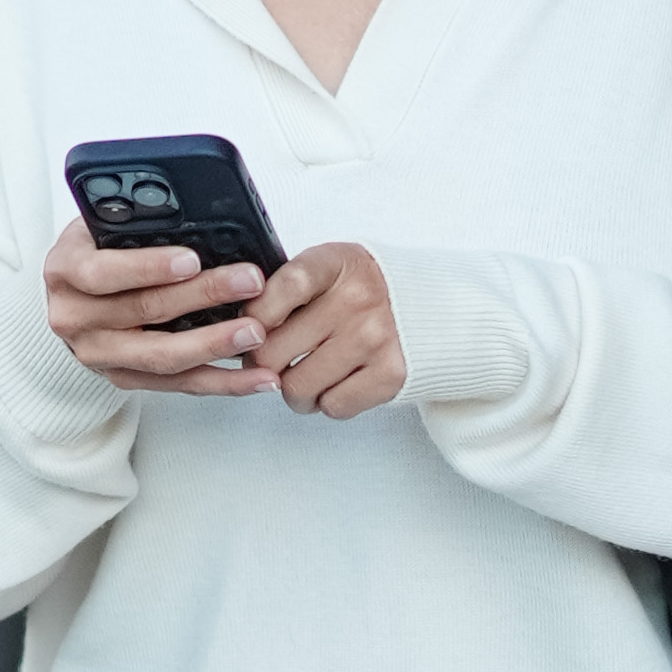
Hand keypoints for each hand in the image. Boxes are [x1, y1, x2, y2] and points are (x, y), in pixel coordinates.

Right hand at [43, 221, 277, 392]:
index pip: (104, 272)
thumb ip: (132, 223)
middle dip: (203, 295)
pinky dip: (221, 382)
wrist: (71, 298)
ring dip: (216, 345)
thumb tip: (191, 212)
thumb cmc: (94, 252)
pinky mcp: (124, 379)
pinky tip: (256, 378)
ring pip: (163, 356)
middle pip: (144, 312)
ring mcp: (99, 355)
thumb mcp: (99, 226)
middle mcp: (74, 318)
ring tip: (257, 332)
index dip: (149, 267)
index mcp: (66, 271)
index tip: (191, 260)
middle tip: (249, 282)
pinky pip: (178, 385)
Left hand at [251, 241, 406, 419]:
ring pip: (297, 388)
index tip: (250, 330)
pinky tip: (334, 383)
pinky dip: (327, 402)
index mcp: (334, 264)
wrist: (433, 307)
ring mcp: (374, 339)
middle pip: (272, 352)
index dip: (252, 318)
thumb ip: (286, 290)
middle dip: (262, 364)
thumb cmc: (364, 290)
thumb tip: (238, 331)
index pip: (277, 291)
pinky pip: (332, 406)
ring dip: (293, 391)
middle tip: (271, 362)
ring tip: (304, 376)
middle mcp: (355, 300)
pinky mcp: (390, 375)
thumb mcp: (328, 269)